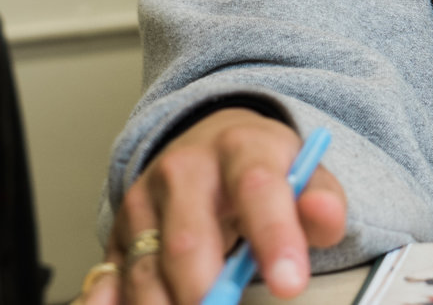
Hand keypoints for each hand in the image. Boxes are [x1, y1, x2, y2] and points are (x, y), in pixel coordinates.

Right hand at [92, 108, 346, 303]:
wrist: (210, 144)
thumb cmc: (261, 169)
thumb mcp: (303, 173)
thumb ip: (321, 202)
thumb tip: (324, 214)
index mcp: (240, 148)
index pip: (257, 189)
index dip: (274, 238)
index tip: (289, 284)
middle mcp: (183, 171)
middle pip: (187, 242)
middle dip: (206, 291)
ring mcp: (144, 203)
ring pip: (146, 269)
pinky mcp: (117, 234)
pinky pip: (108, 278)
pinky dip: (113, 302)